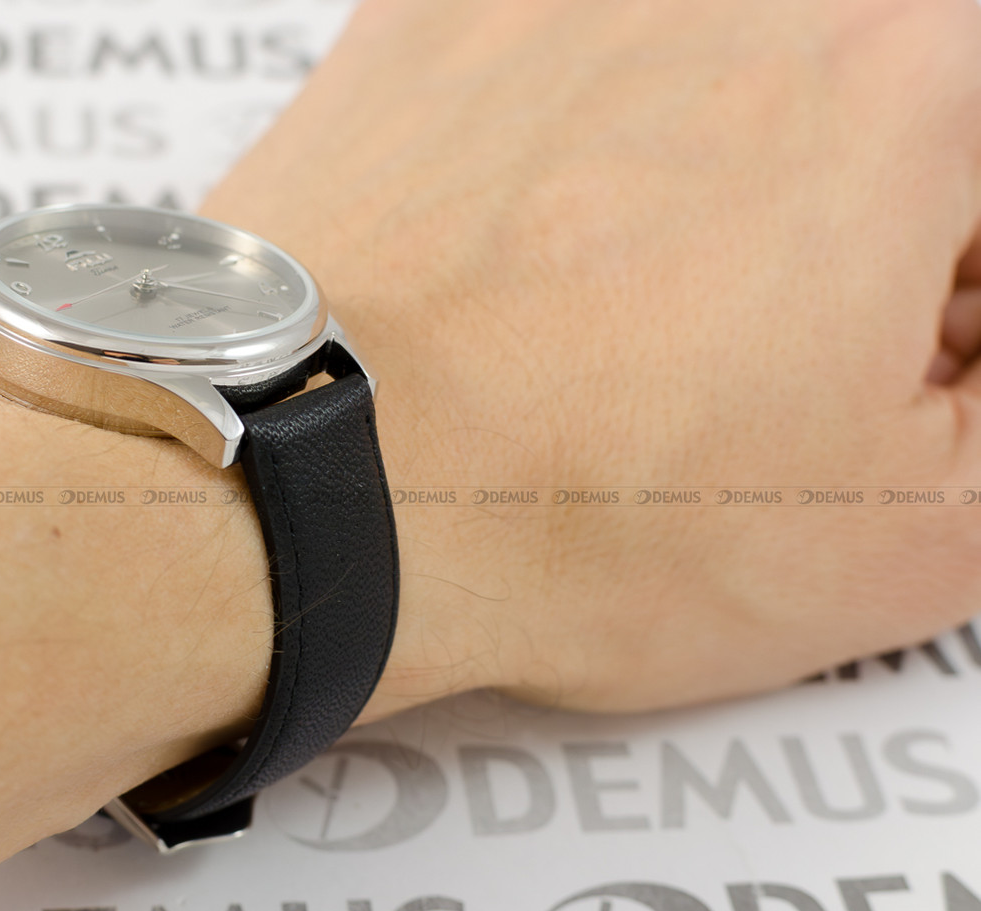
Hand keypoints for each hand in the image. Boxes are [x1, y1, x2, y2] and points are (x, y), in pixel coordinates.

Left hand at [202, 0, 980, 713]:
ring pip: (712, 88)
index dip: (946, 305)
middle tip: (760, 364)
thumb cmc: (586, 508)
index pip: (973, 186)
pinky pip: (566, 77)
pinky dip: (576, 159)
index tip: (900, 364)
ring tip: (627, 332)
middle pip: (861, 110)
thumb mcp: (918, 532)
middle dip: (846, 237)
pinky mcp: (437, 19)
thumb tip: (963, 347)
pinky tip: (534, 272)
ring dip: (712, 194)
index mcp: (908, 68)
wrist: (322, 482)